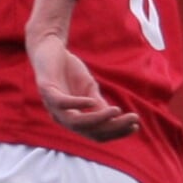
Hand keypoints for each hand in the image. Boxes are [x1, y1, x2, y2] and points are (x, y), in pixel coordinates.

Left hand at [25, 0, 139, 141]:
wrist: (50, 49)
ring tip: (117, 111)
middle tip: (133, 119)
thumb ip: (99, 104)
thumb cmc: (69, 71)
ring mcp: (52, 106)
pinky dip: (77, 104)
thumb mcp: (89, 89)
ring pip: (75, 122)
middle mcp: (61, 118)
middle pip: (88, 131)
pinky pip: (62, 103)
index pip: (95, 133)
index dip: (115, 132)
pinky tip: (92, 101)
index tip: (136, 126)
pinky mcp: (46, 90)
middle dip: (112, 127)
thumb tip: (116, 120)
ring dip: (98, 118)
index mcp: (73, 119)